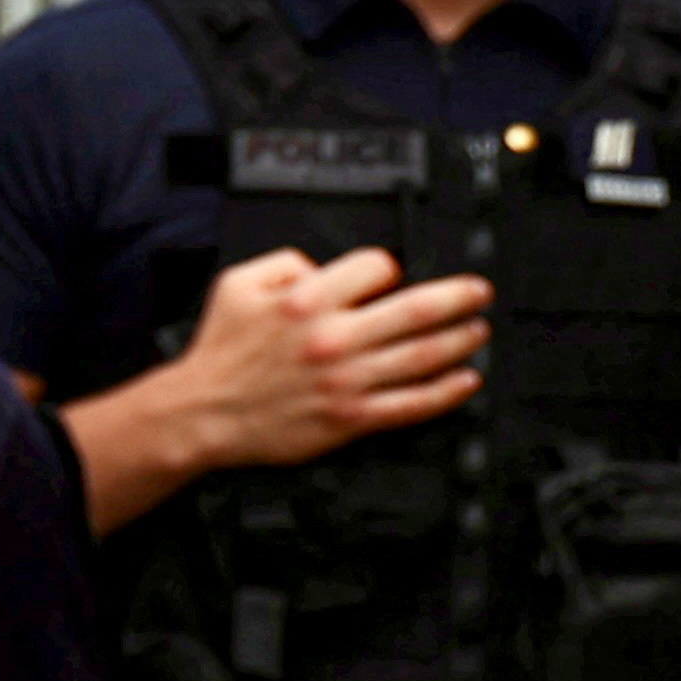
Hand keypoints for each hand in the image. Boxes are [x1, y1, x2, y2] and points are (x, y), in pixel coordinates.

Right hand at [174, 245, 489, 470]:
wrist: (201, 412)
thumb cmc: (219, 354)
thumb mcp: (236, 285)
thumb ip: (282, 263)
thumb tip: (321, 267)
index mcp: (307, 301)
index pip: (375, 268)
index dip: (387, 267)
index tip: (390, 275)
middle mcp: (333, 338)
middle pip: (418, 309)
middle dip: (460, 297)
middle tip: (479, 293)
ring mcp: (346, 380)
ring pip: (424, 355)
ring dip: (462, 340)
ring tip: (478, 330)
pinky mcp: (350, 417)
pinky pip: (412, 403)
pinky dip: (447, 392)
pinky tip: (464, 381)